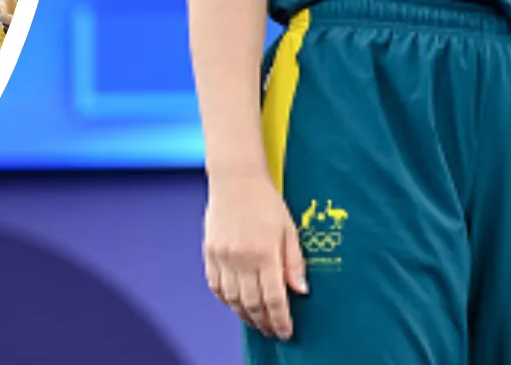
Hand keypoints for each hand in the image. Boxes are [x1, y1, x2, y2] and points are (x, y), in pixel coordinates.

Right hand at [203, 170, 306, 340]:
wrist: (236, 179)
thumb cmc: (266, 202)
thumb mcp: (289, 229)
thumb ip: (294, 262)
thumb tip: (300, 290)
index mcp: (265, 252)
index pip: (274, 298)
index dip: (280, 320)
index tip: (285, 332)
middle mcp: (241, 258)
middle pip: (252, 303)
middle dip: (264, 322)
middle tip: (271, 331)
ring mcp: (222, 256)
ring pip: (232, 299)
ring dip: (245, 315)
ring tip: (256, 322)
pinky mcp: (209, 253)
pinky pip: (216, 286)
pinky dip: (226, 300)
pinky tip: (236, 304)